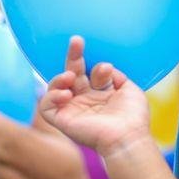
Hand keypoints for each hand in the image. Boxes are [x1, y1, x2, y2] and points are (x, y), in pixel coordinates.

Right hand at [37, 36, 150, 157]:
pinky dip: (51, 96)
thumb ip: (116, 76)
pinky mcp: (62, 120)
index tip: (106, 69)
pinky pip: (46, 106)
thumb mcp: (130, 90)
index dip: (98, 68)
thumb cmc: (133, 118)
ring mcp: (73, 109)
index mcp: (103, 94)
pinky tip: (66, 94)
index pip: (93, 73)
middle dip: (74, 56)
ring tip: (71, 76)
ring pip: (55, 87)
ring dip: (60, 77)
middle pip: (73, 73)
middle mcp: (86, 100)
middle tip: (77, 41)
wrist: (127, 137)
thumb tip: (104, 67)